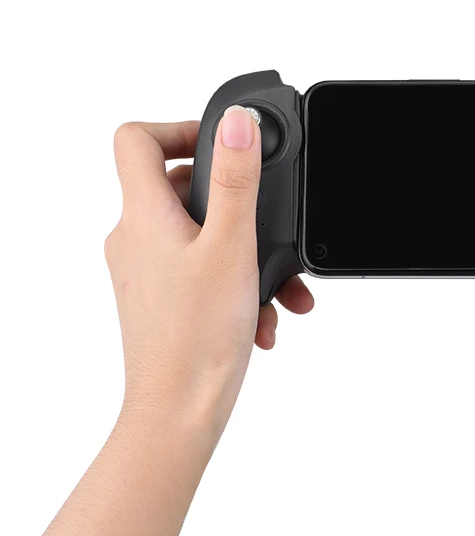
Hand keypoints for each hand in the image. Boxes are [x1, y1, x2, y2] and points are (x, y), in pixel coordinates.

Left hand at [104, 106, 313, 430]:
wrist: (180, 412)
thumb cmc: (198, 338)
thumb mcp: (232, 245)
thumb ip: (236, 180)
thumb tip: (236, 123)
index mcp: (143, 216)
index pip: (137, 140)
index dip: (179, 128)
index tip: (223, 143)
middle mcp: (135, 239)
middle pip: (181, 187)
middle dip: (239, 205)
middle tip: (267, 224)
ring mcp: (146, 271)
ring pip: (201, 236)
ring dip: (247, 252)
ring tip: (277, 284)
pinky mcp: (162, 299)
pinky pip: (202, 270)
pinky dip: (237, 282)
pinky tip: (265, 312)